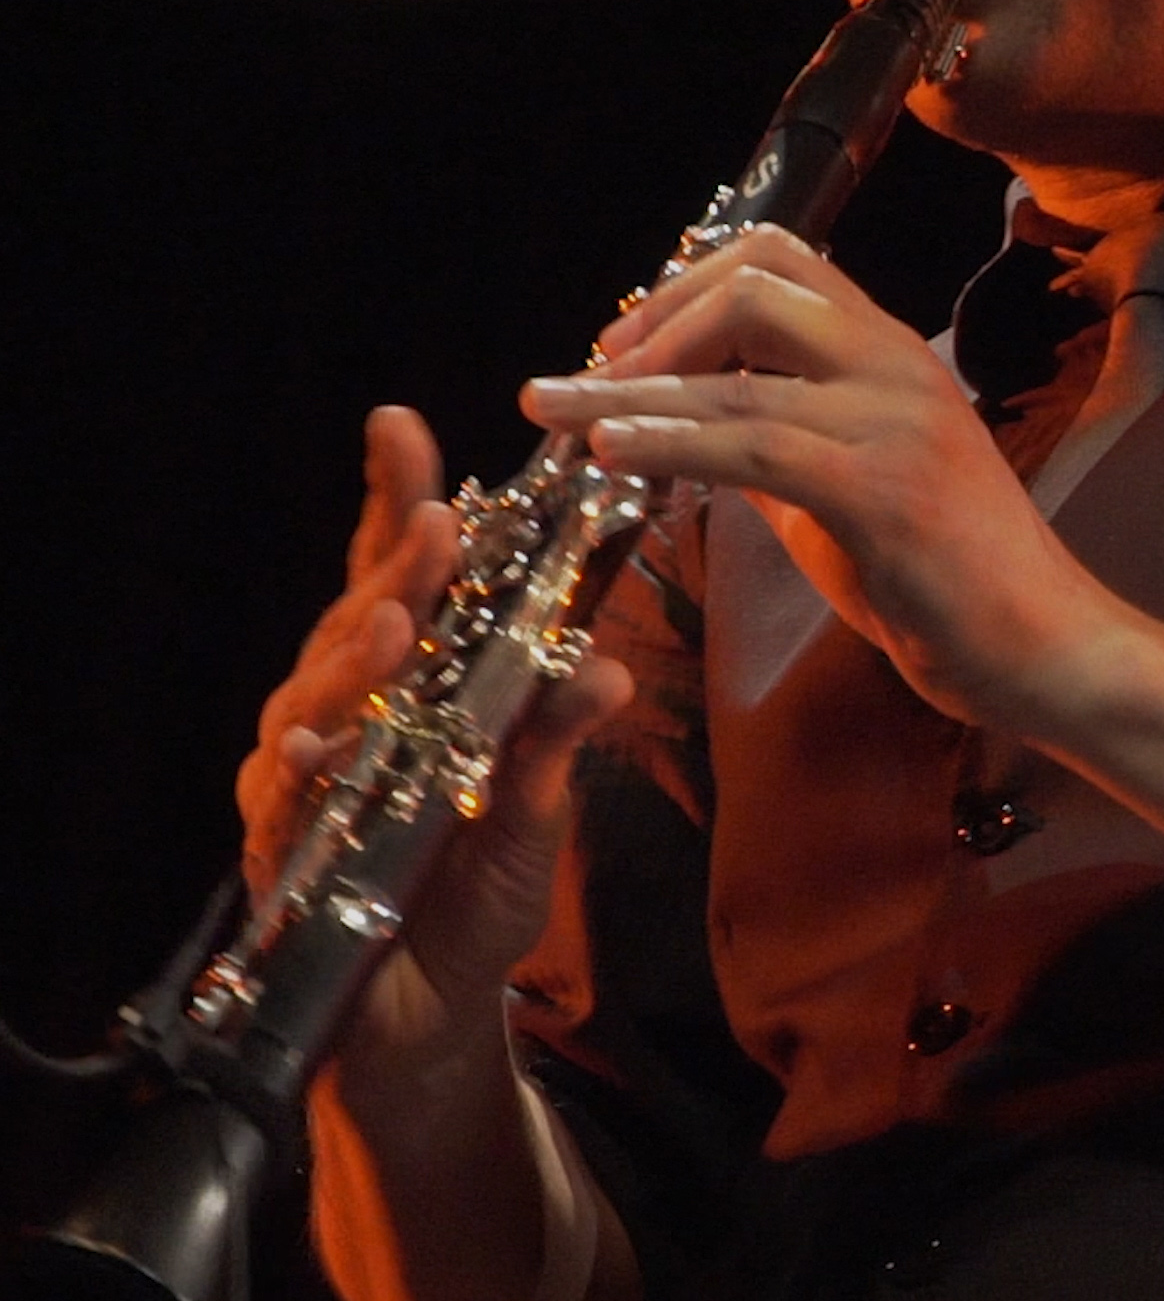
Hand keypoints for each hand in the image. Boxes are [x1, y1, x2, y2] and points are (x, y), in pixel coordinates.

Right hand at [235, 407, 632, 1079]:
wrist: (431, 1011)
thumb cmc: (479, 889)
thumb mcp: (542, 807)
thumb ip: (560, 736)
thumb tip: (607, 663)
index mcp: (410, 680)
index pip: (397, 575)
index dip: (395, 500)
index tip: (402, 427)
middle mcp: (347, 710)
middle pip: (360, 619)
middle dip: (394, 572)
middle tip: (434, 523)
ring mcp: (306, 773)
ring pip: (315, 695)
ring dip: (353, 659)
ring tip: (393, 624)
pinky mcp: (282, 844)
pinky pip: (285, 795)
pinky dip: (301, 769)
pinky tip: (318, 745)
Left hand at [519, 225, 1132, 735]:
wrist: (1043, 646)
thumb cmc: (954, 579)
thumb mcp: (856, 488)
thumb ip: (786, 447)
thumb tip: (693, 434)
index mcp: (893, 356)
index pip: (782, 262)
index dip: (684, 287)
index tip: (624, 344)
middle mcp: (897, 367)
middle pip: (753, 285)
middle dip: (649, 325)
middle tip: (584, 378)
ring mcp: (895, 422)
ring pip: (738, 369)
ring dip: (625, 387)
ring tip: (550, 407)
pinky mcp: (883, 490)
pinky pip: (754, 445)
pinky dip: (669, 442)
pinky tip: (611, 452)